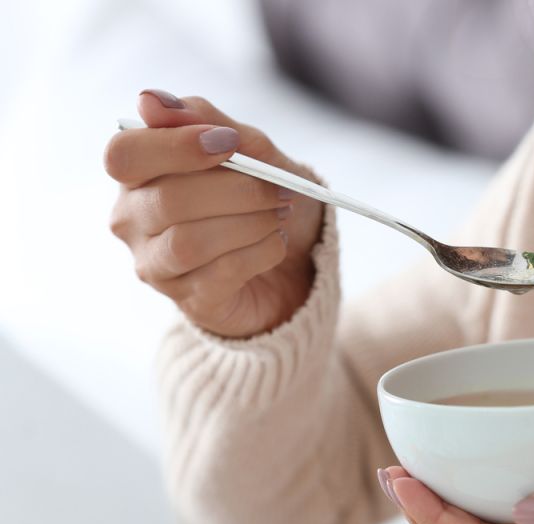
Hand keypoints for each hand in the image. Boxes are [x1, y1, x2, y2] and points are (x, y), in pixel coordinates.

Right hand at [104, 89, 324, 338]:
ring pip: (191, 242)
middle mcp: (133, 220)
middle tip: (280, 190)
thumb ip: (206, 121)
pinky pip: (222, 273)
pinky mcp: (191, 300)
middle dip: (236, 191)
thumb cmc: (262, 198)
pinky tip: (276, 242)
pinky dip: (261, 251)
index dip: (175, 146)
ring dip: (250, 223)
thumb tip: (150, 101)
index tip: (230, 143)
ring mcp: (157, 265)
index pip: (124, 155)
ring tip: (280, 215)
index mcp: (137, 174)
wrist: (298, 261)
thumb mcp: (250, 150)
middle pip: (167, 200)